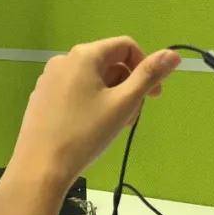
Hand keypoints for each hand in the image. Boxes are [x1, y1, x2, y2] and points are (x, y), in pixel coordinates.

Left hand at [7, 37, 181, 192]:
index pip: (126, 46)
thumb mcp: (123, 104)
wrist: (40, 168)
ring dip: (111, 97)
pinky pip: (75, 91)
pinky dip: (91, 103)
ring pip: (92, 79)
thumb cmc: (85, 134)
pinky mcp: (41, 98)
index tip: (154, 96)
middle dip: (127, 86)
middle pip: (109, 63)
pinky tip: (90, 129)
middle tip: (131, 117)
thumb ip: (149, 76)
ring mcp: (49, 79)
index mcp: (84, 55)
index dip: (146, 67)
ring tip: (112, 126)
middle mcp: (64, 60)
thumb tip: (173, 54)